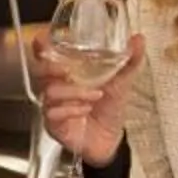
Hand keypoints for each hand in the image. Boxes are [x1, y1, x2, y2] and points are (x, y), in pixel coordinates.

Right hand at [35, 31, 140, 169]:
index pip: (46, 54)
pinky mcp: (53, 124)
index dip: (40, 46)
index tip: (42, 40)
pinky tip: (85, 109)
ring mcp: (53, 105)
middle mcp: (57, 86)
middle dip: (51, 68)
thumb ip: (129, 59)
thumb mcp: (122, 80)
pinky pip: (53, 113)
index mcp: (68, 71)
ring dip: (74, 92)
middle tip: (68, 70)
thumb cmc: (110, 107)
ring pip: (49, 92)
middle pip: (39, 71)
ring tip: (95, 95)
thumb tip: (138, 39)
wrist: (112, 138)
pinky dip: (71, 109)